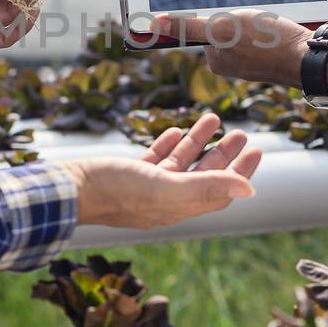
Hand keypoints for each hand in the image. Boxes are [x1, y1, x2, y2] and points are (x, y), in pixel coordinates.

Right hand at [63, 113, 261, 229]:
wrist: (71, 190)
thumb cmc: (116, 190)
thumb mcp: (166, 186)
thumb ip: (206, 186)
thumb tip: (250, 189)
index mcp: (178, 207)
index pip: (220, 191)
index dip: (241, 173)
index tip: (256, 151)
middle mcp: (166, 200)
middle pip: (205, 176)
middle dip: (225, 155)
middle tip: (242, 134)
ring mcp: (146, 188)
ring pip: (181, 164)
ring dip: (199, 143)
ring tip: (214, 119)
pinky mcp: (128, 176)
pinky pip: (156, 160)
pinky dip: (169, 144)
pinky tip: (175, 129)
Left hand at [150, 10, 312, 88]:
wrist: (311, 58)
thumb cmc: (267, 42)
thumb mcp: (221, 28)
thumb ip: (187, 27)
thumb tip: (151, 25)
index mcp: (216, 61)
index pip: (207, 27)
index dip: (219, 16)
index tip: (238, 19)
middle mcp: (232, 65)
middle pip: (228, 26)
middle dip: (240, 16)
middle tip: (257, 21)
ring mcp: (254, 62)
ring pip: (248, 28)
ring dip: (258, 19)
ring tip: (271, 25)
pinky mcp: (274, 56)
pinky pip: (267, 34)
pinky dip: (272, 26)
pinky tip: (281, 29)